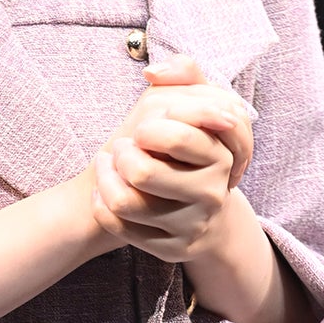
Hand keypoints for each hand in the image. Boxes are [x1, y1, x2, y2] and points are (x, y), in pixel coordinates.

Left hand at [86, 55, 253, 262]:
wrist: (204, 207)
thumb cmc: (193, 148)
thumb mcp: (198, 104)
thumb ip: (185, 74)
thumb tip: (152, 73)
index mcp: (221, 155)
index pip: (179, 136)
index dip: (150, 129)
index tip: (145, 129)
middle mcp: (211, 193)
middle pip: (142, 172)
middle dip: (121, 153)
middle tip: (124, 147)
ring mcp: (191, 224)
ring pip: (124, 202)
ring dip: (105, 177)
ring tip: (110, 164)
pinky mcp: (171, 249)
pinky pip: (119, 226)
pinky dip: (102, 204)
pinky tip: (105, 191)